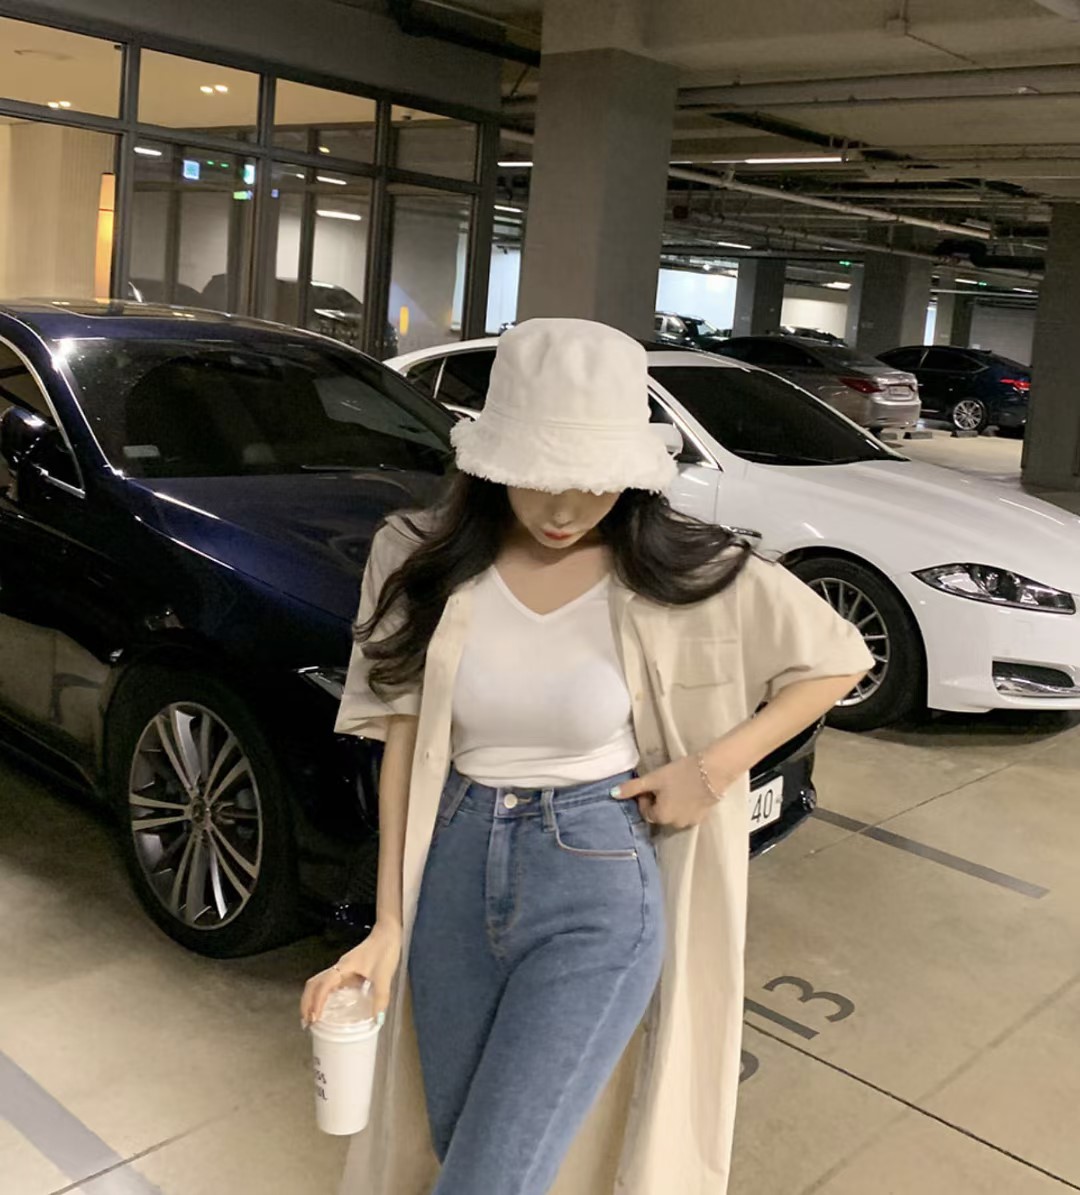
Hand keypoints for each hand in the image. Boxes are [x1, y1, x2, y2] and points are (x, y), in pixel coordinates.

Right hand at [300, 920, 401, 1028]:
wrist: (389, 932)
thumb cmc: (385, 950)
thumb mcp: (384, 974)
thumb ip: (381, 996)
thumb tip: (377, 1020)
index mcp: (343, 967)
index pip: (323, 985)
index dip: (316, 1002)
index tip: (314, 1019)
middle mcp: (339, 968)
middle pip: (314, 984)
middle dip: (307, 1002)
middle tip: (307, 1022)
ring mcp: (343, 969)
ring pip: (320, 984)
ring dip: (313, 1000)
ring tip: (313, 1018)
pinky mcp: (349, 971)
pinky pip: (331, 985)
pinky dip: (324, 996)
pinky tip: (329, 1008)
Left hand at [611, 753, 736, 829]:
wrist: (712, 771)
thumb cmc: (680, 774)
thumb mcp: (653, 778)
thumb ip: (633, 788)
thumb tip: (611, 794)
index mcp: (661, 817)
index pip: (645, 811)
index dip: (645, 797)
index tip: (650, 785)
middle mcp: (674, 824)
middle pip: (660, 814)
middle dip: (658, 801)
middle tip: (662, 784)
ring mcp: (690, 822)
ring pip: (674, 814)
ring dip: (671, 803)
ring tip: (675, 786)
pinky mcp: (702, 816)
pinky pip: (687, 813)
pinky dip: (684, 805)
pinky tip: (688, 790)